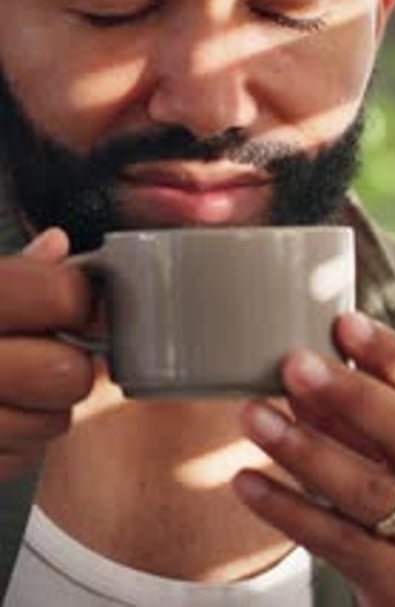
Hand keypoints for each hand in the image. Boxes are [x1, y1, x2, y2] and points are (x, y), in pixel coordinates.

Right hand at [0, 228, 94, 480]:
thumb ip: (8, 273)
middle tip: (48, 350)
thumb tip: (56, 247)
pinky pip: (19, 458)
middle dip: (69, 362)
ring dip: (45, 406)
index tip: (70, 300)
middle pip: (66, 371)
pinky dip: (14, 441)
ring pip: (52, 422)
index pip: (61, 295)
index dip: (77, 297)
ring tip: (12, 385)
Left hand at [234, 313, 394, 606]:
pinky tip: (248, 483)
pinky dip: (289, 511)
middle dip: (350, 394)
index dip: (390, 352)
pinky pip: (338, 544)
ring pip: (369, 491)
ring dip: (305, 450)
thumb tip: (306, 383)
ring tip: (253, 416)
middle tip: (294, 363)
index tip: (343, 322)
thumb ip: (373, 429)